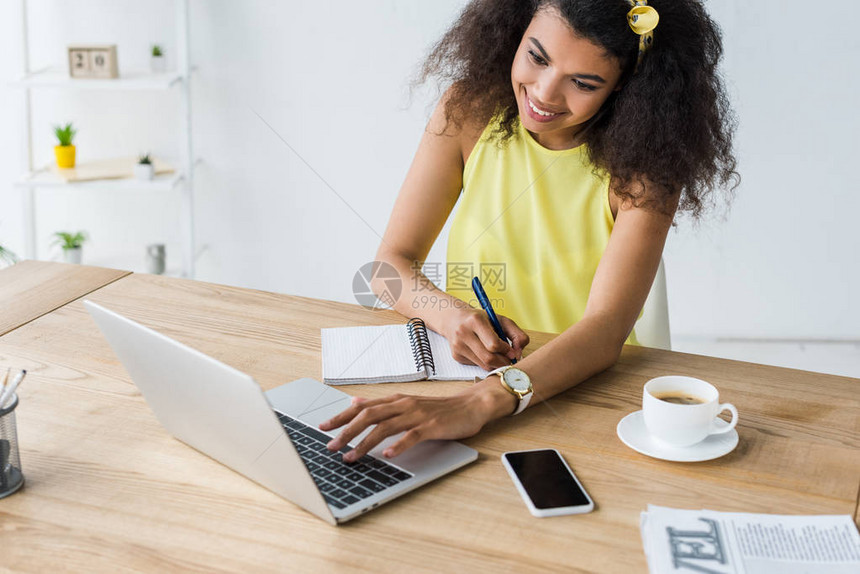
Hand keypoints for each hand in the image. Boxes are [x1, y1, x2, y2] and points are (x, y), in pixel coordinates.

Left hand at [319, 380, 515, 461]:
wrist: (471, 406)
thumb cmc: (438, 409)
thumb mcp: (406, 403)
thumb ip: (381, 405)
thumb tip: (355, 402)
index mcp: (395, 400)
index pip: (362, 407)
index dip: (341, 416)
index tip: (323, 427)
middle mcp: (403, 404)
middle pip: (368, 416)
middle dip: (346, 431)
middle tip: (330, 446)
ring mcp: (417, 415)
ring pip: (385, 427)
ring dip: (365, 443)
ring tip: (351, 456)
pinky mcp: (431, 426)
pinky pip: (412, 436)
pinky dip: (399, 445)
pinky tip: (388, 455)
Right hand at [442, 307, 529, 370]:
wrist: (454, 319)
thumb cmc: (481, 319)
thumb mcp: (501, 320)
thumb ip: (516, 334)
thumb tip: (518, 352)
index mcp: (475, 320)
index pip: (493, 344)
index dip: (506, 350)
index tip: (512, 351)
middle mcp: (463, 333)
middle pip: (488, 358)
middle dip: (502, 361)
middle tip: (509, 360)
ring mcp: (458, 346)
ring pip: (483, 364)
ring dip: (495, 364)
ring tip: (499, 356)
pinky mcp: (456, 356)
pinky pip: (476, 365)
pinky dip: (485, 363)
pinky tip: (484, 353)